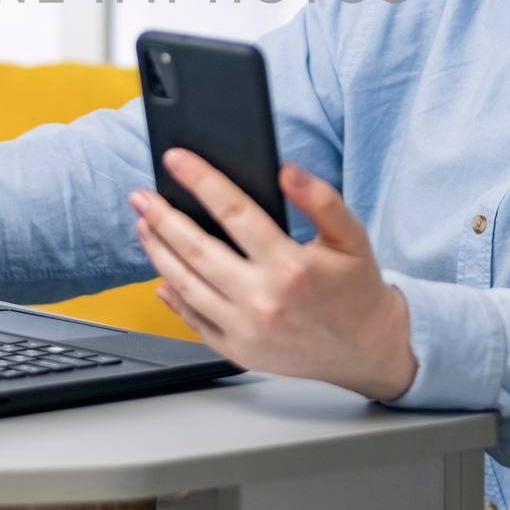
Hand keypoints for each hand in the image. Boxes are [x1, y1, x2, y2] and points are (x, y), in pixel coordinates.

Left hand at [129, 148, 417, 401]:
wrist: (367, 350)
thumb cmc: (356, 288)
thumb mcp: (352, 236)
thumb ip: (321, 199)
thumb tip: (286, 171)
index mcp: (291, 266)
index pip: (234, 211)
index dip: (201, 180)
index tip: (176, 159)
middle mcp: (263, 300)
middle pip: (197, 249)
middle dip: (162, 217)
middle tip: (141, 195)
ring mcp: (246, 330)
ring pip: (186, 284)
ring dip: (158, 251)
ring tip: (144, 225)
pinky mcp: (238, 351)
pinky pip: (194, 320)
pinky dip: (172, 297)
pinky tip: (160, 275)